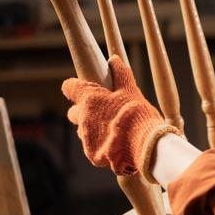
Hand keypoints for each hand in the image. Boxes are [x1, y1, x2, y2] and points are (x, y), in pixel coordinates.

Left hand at [62, 56, 179, 181]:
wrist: (144, 145)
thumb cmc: (138, 115)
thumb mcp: (131, 90)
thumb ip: (120, 74)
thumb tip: (114, 59)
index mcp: (90, 99)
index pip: (70, 87)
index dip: (76, 86)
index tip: (84, 87)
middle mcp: (83, 118)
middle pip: (74, 112)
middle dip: (84, 111)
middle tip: (104, 111)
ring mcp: (86, 138)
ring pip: (84, 130)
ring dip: (94, 128)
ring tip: (116, 129)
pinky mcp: (93, 155)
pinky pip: (93, 147)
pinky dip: (103, 144)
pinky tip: (118, 143)